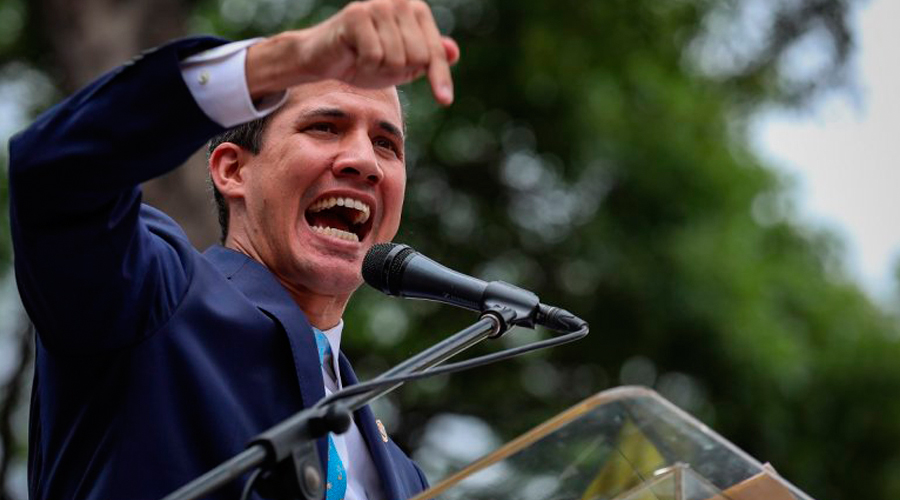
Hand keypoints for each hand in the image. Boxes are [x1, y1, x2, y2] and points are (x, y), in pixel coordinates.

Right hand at [247, 0, 460, 104]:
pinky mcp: (356, 15)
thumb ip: (429, 57)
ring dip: (380, 71)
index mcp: (415, 10)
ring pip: (396, 59)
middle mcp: (400, 2)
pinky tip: (354, 59)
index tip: (445, 101)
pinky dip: (365, 67)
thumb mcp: (403, 63)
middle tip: (378, 65)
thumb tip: (454, 52)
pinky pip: (374, 57)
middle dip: (398, 72)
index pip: (434, 52)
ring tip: (365, 61)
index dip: (440, 78)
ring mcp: (378, 6)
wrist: (321, 58)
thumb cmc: (364, 60)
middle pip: (417, 57)